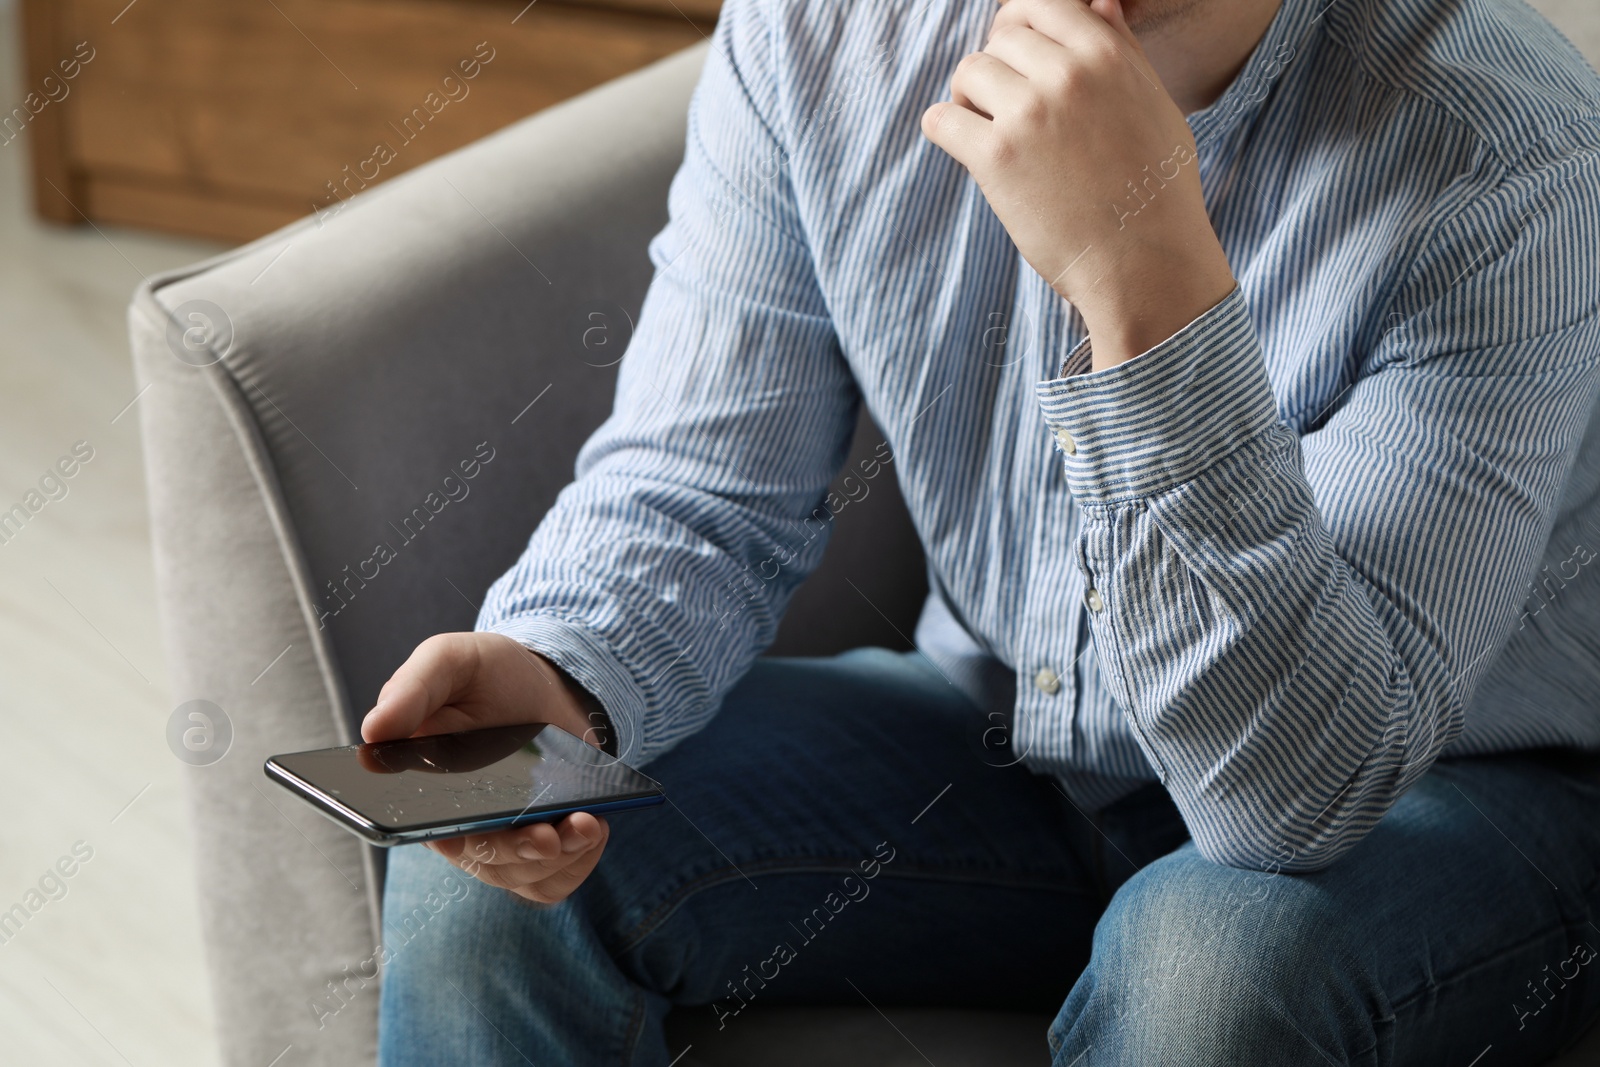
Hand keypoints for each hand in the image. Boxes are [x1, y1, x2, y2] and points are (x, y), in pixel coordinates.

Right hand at [362, 631, 613, 903]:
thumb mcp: (448, 661)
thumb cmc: (486, 674)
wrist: (544, 685)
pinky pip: (552, 881)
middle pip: (479, 857)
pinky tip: (593, 829)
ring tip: (586, 825)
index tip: (466, 832)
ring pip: (520, 874)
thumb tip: (373, 730)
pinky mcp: (536, 848)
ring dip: (557, 856)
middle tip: (546, 837)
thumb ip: (412, 688)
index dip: (444, 834)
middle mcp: (454, 823)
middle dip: (515, 851)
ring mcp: (497, 840)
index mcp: (417, 785)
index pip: (415, 827)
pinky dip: (577, 864)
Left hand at [921, 0, 1235, 368]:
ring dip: (971, 99)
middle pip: (1000, 39)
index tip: (1019, 59)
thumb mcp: (1156, 106)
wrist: (1146, 264)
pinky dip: (946, 131)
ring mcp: (1029, 115)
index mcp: (1106, 55)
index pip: (1041, 4)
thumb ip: (1123, 51)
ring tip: (991, 132)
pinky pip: (941, 120)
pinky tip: (967, 150)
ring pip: (967, 72)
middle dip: (998, 69)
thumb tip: (1100, 3)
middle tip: (1008, 109)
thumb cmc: (1157, 191)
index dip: (1021, 27)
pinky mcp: (996, 158)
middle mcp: (1067, 75)